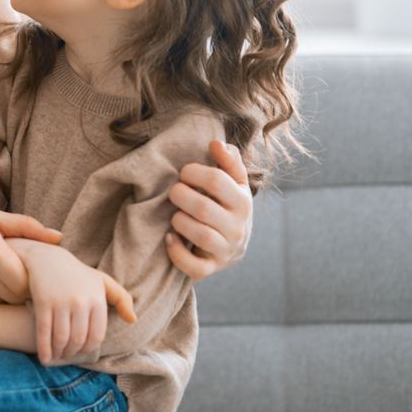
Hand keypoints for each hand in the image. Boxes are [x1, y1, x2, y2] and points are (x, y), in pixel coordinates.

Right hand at [0, 210, 61, 307]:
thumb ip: (25, 226)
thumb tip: (59, 237)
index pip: (26, 278)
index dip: (32, 278)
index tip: (32, 273)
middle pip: (17, 295)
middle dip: (22, 291)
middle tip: (23, 282)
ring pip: (2, 304)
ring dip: (6, 298)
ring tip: (2, 284)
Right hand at [7, 239, 134, 364]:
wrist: (48, 258)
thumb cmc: (78, 274)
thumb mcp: (103, 281)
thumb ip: (122, 299)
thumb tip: (133, 320)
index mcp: (97, 299)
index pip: (96, 335)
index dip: (89, 348)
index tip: (82, 352)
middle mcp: (81, 301)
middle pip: (78, 339)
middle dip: (72, 353)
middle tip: (67, 356)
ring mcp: (61, 302)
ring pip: (62, 338)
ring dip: (59, 352)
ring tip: (57, 356)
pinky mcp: (44, 303)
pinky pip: (44, 331)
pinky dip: (45, 348)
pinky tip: (44, 358)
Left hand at [167, 140, 253, 280]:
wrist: (232, 246)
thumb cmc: (227, 206)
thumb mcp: (234, 183)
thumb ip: (228, 161)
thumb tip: (216, 142)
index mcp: (243, 201)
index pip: (216, 180)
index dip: (193, 172)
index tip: (184, 173)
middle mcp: (238, 227)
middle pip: (203, 207)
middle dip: (180, 195)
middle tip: (174, 192)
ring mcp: (226, 250)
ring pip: (200, 235)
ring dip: (179, 221)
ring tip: (175, 215)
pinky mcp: (212, 268)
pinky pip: (194, 266)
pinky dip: (177, 252)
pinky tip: (169, 238)